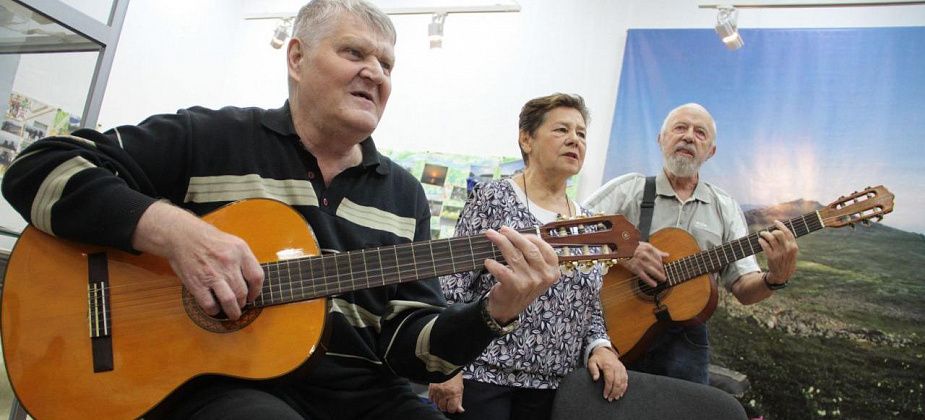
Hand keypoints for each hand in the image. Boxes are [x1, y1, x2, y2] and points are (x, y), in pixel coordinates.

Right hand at [132, 201, 263, 319]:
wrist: (182, 236)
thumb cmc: (209, 240)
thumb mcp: (233, 242)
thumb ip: (245, 260)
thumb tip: (253, 283)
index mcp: (240, 251)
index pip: (257, 277)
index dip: (257, 291)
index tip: (253, 296)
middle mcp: (228, 263)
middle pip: (243, 292)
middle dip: (243, 303)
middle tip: (240, 305)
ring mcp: (212, 274)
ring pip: (230, 302)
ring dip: (233, 312)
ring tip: (233, 314)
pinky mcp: (197, 284)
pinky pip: (210, 305)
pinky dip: (214, 310)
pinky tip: (215, 308)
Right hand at [428, 373, 464, 412]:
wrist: (446, 365)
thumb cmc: (454, 375)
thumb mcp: (460, 388)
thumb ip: (459, 400)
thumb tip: (459, 409)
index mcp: (453, 393)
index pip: (451, 409)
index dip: (452, 408)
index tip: (453, 406)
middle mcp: (444, 393)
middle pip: (443, 408)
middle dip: (446, 406)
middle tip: (448, 402)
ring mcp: (437, 391)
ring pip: (436, 404)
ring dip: (439, 403)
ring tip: (443, 397)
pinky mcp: (431, 388)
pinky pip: (431, 398)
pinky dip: (434, 399)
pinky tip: (438, 395)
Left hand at [482, 227, 559, 323]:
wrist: (508, 309)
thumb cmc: (520, 285)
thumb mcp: (534, 273)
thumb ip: (532, 255)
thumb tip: (516, 233)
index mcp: (552, 271)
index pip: (543, 247)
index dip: (528, 236)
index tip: (516, 232)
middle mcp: (544, 276)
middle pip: (529, 248)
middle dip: (513, 235)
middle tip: (502, 229)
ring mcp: (530, 282)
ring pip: (514, 255)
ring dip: (500, 242)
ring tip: (491, 235)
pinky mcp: (515, 286)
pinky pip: (502, 269)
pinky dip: (492, 264)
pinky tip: (487, 262)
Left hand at [587, 346, 627, 400]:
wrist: (605, 351)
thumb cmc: (598, 358)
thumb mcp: (592, 362)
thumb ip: (593, 370)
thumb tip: (595, 378)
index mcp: (608, 366)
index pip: (610, 380)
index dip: (608, 389)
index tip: (605, 395)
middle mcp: (616, 367)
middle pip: (617, 383)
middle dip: (614, 392)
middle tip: (610, 399)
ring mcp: (621, 369)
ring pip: (623, 382)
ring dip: (619, 391)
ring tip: (615, 398)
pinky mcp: (624, 370)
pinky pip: (626, 380)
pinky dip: (624, 388)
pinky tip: (620, 393)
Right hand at [621, 242, 668, 286]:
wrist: (618, 249)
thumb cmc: (631, 247)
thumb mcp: (644, 245)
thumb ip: (656, 250)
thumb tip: (666, 255)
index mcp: (648, 248)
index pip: (659, 257)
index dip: (662, 263)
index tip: (663, 266)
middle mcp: (645, 255)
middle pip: (658, 264)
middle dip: (662, 270)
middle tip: (664, 274)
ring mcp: (640, 262)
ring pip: (653, 271)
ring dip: (660, 276)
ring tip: (663, 279)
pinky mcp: (635, 269)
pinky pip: (644, 276)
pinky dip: (650, 281)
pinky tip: (654, 284)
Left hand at [758, 220, 798, 283]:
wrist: (781, 276)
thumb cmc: (786, 263)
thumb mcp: (792, 254)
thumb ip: (789, 244)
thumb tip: (781, 230)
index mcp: (794, 247)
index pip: (788, 232)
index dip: (781, 225)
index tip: (775, 222)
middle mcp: (787, 249)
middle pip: (778, 233)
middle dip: (772, 230)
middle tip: (767, 232)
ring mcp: (779, 253)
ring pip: (770, 238)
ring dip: (764, 234)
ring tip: (761, 234)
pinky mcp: (771, 257)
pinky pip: (765, 245)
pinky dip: (761, 241)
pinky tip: (760, 240)